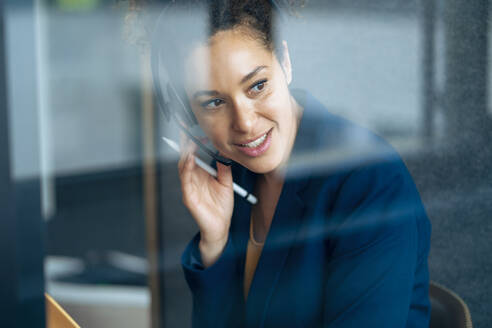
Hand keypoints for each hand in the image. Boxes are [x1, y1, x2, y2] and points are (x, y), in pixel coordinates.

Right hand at [178, 132, 233, 255]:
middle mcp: (193, 179)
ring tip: (189, 141)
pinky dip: (186, 168)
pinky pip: (185, 180)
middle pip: (185, 157)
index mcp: (201, 175)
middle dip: (184, 142)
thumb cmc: (221, 207)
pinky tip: (189, 159)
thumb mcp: (226, 183)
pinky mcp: (189, 197)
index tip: (195, 128)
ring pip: (183, 166)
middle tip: (185, 127)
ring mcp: (189, 188)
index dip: (193, 141)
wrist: (221, 227)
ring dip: (185, 152)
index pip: (194, 154)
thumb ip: (224, 168)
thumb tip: (223, 153)